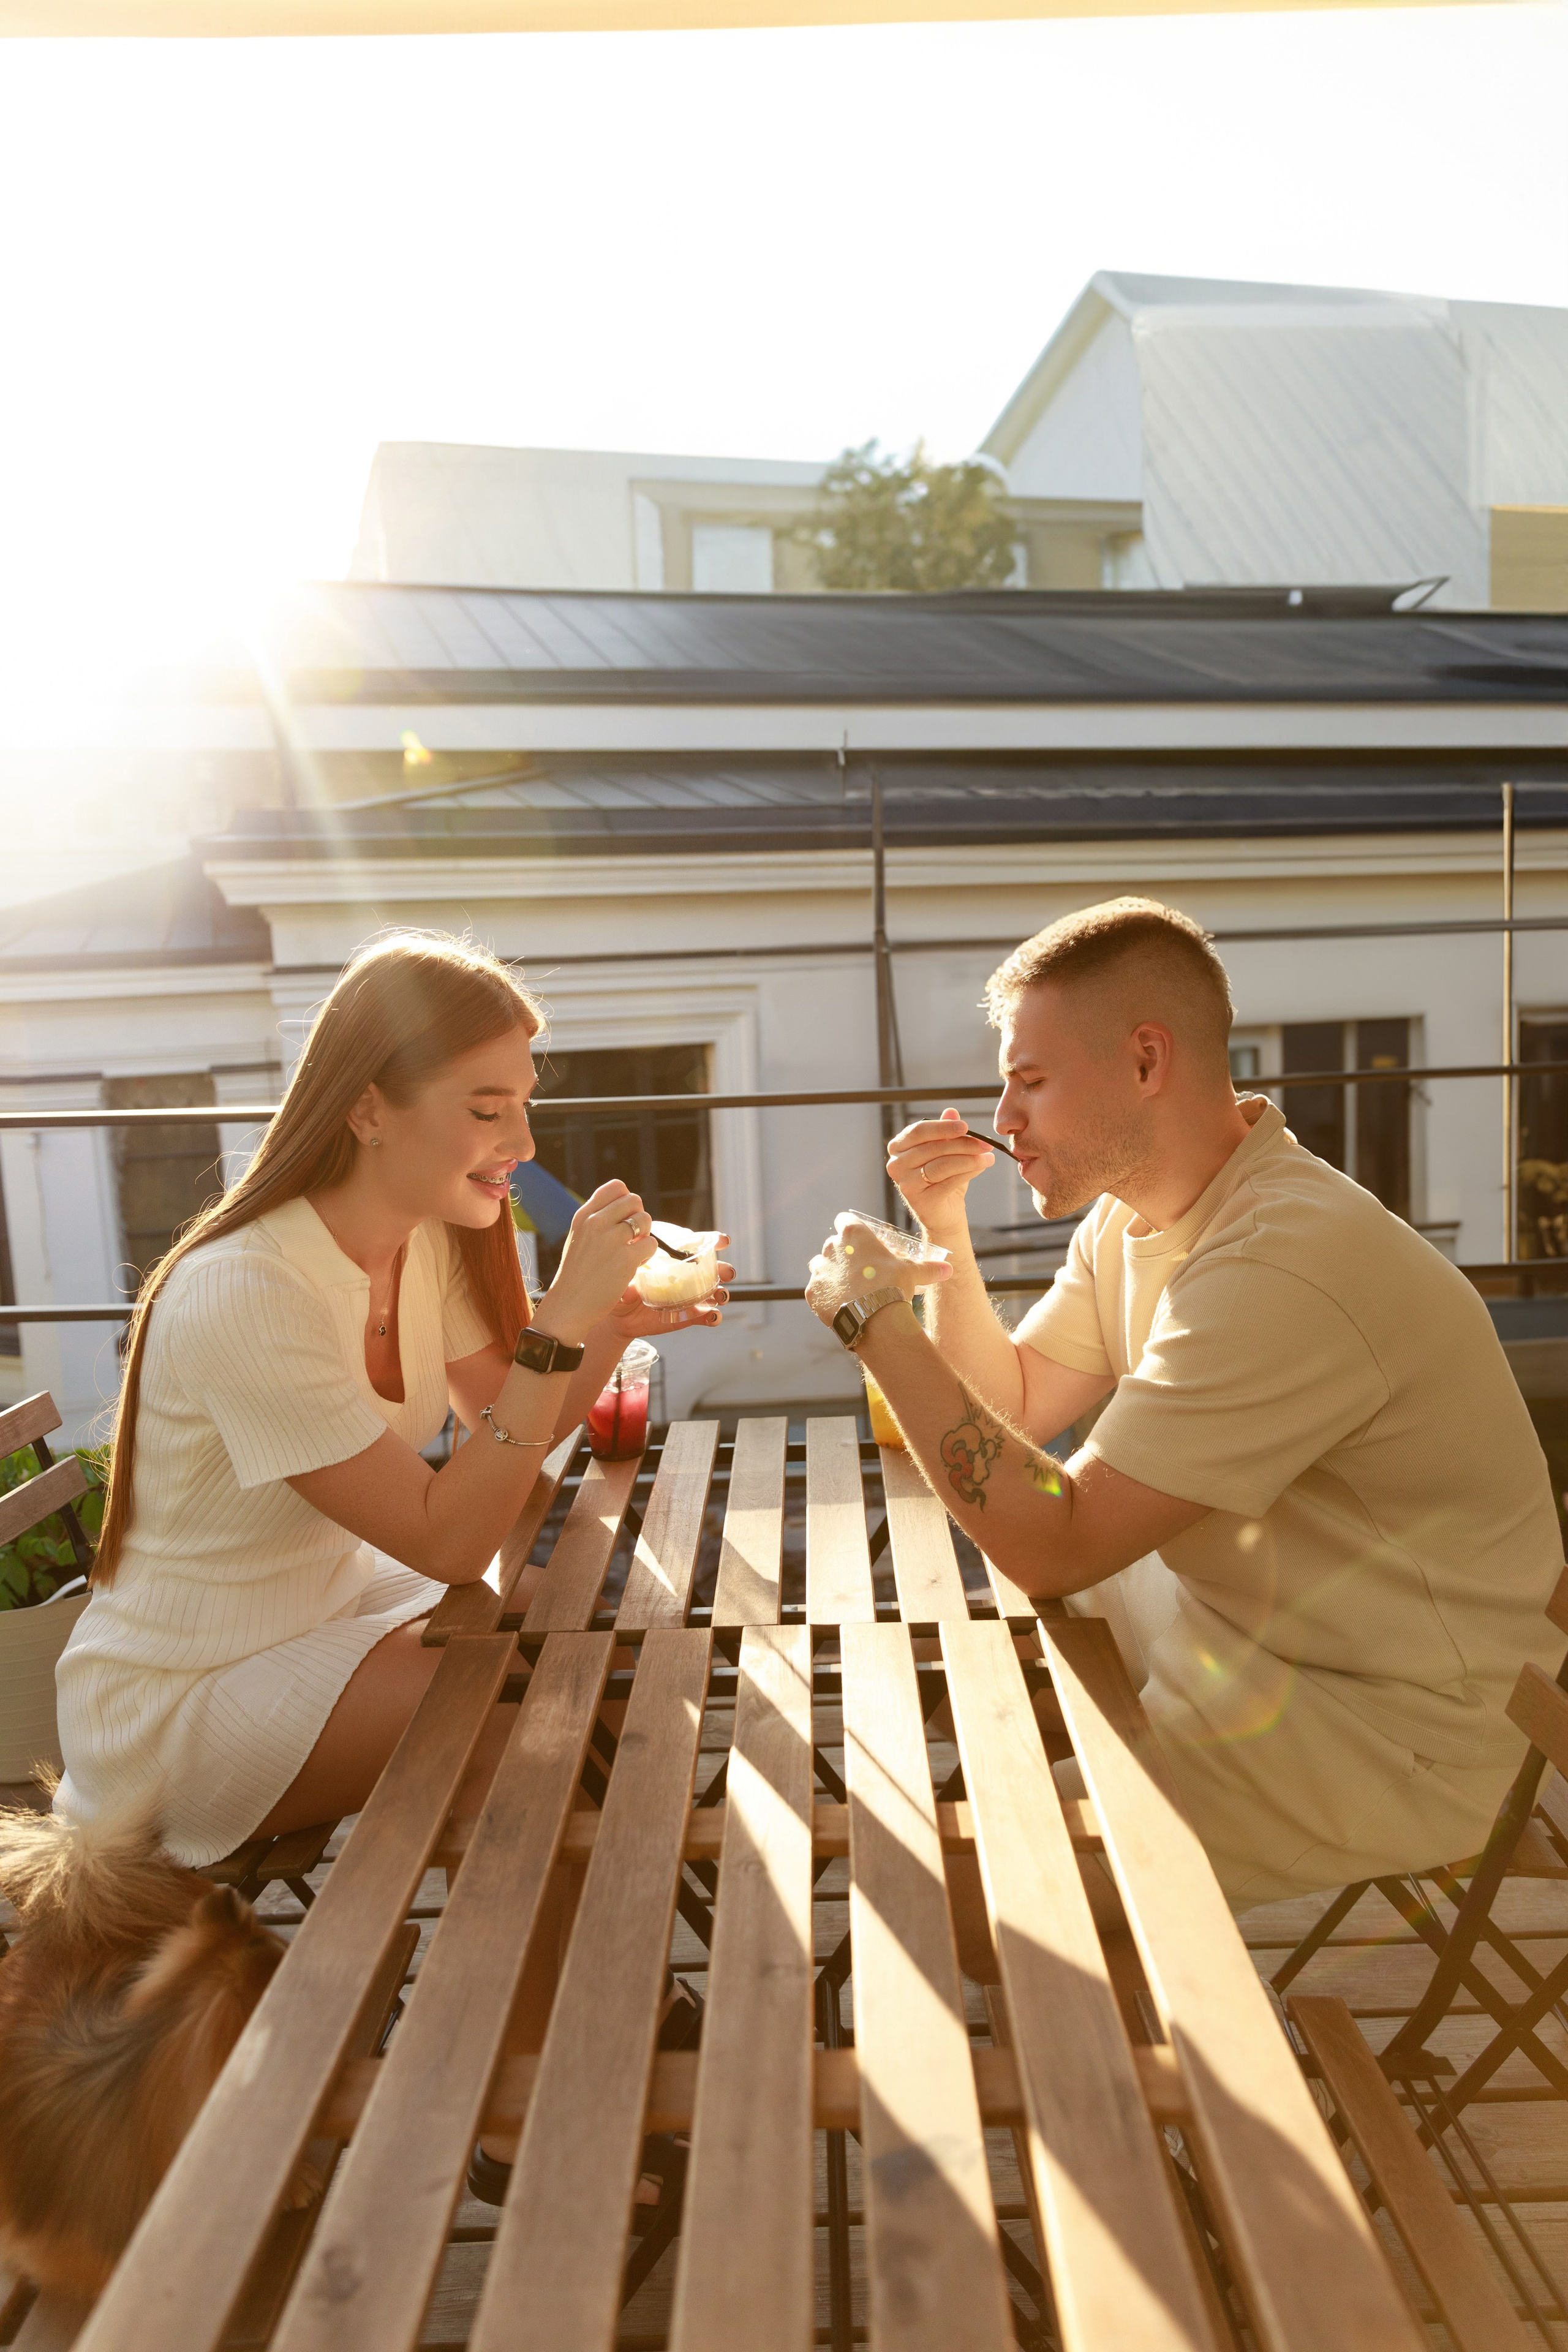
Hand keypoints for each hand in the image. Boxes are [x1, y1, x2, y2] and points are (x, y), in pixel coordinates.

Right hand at [535, 1182, 656, 1343]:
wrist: (569, 1306)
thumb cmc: (576, 1275)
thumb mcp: (578, 1238)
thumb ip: (596, 1221)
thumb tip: (626, 1210)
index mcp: (583, 1215)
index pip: (616, 1187)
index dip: (626, 1201)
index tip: (623, 1218)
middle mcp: (596, 1222)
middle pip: (634, 1200)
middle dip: (638, 1217)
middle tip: (632, 1237)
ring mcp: (610, 1240)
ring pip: (645, 1219)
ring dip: (645, 1234)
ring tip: (633, 1250)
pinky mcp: (625, 1259)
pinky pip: (651, 1243)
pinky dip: (648, 1253)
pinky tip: (635, 1263)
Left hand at [606, 1248, 734, 1337]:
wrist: (620, 1315)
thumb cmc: (622, 1285)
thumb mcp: (621, 1280)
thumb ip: (626, 1283)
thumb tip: (630, 1291)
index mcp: (674, 1257)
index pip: (697, 1244)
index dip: (713, 1240)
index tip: (722, 1241)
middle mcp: (687, 1274)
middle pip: (713, 1268)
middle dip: (724, 1269)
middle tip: (727, 1272)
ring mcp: (690, 1295)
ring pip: (715, 1292)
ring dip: (722, 1293)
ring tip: (720, 1295)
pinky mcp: (689, 1315)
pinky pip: (706, 1316)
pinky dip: (713, 1317)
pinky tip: (712, 1317)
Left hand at [805, 1214, 949, 1328]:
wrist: (875, 1319)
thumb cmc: (894, 1287)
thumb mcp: (914, 1273)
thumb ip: (928, 1268)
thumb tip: (949, 1270)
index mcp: (854, 1234)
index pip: (844, 1220)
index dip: (852, 1230)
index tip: (860, 1242)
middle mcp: (831, 1247)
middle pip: (833, 1244)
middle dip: (843, 1254)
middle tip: (859, 1270)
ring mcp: (819, 1269)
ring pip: (820, 1264)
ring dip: (831, 1271)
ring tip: (848, 1287)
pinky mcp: (812, 1291)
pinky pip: (816, 1288)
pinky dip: (825, 1294)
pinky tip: (840, 1303)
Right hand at [886, 1108, 993, 1240]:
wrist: (945, 1214)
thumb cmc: (944, 1178)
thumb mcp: (945, 1151)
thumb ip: (945, 1131)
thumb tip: (951, 1111)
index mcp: (898, 1147)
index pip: (919, 1131)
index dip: (943, 1127)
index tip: (966, 1126)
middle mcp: (895, 1164)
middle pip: (932, 1147)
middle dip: (963, 1143)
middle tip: (985, 1143)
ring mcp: (905, 1184)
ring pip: (942, 1164)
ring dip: (969, 1158)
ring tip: (988, 1157)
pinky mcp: (919, 1200)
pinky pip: (948, 1181)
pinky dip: (968, 1172)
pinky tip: (982, 1167)